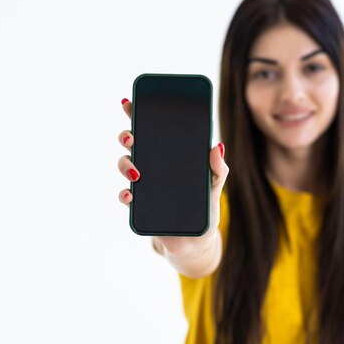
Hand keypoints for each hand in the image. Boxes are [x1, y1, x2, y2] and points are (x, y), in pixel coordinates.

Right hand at [117, 98, 228, 257]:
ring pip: (125, 166)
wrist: (196, 241)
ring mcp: (144, 185)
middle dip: (127, 135)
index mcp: (171, 156)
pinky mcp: (140, 207)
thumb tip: (218, 146)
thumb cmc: (205, 208)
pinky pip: (126, 197)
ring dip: (125, 164)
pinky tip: (131, 194)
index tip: (131, 103)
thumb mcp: (215, 185)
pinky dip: (125, 194)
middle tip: (132, 137)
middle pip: (134, 144)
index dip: (139, 115)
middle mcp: (154, 167)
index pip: (153, 130)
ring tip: (136, 172)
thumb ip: (218, 168)